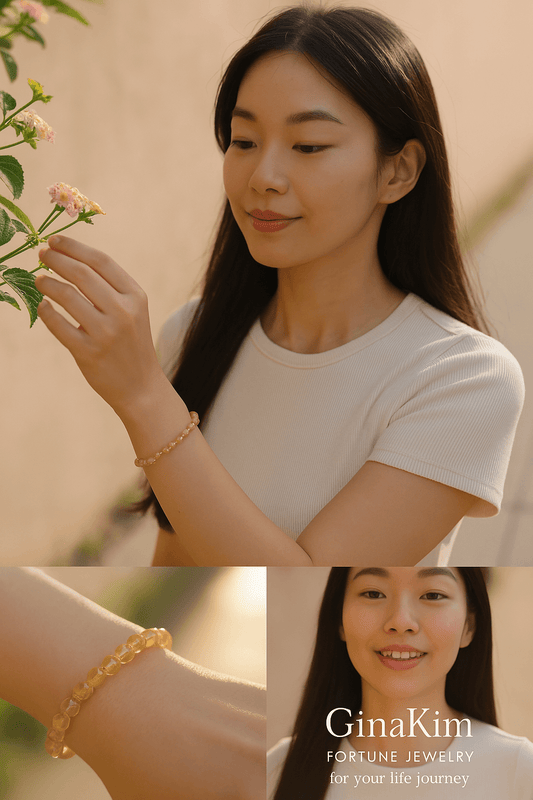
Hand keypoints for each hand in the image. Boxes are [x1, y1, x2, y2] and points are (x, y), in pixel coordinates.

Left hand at [35, 236, 166, 418]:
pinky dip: (46, 312)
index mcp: (136, 297)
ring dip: (47, 284)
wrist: (141, 388)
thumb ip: (111, 288)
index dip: (74, 247)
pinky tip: (43, 306)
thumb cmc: (132, 345)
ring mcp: (105, 333)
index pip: (101, 262)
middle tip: (41, 254)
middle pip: (82, 274)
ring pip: (67, 296)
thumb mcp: (133, 312)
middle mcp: (123, 312)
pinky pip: (58, 325)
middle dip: (57, 260)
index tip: (54, 241)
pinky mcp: (88, 352)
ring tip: (39, 280)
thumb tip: (71, 260)